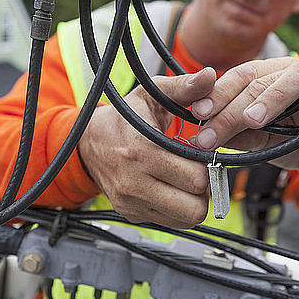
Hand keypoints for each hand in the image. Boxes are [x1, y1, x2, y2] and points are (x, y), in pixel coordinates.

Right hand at [77, 68, 216, 227]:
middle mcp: (134, 182)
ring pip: (186, 218)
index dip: (207, 165)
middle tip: (196, 168)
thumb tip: (209, 76)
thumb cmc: (125, 118)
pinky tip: (171, 188)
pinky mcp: (131, 214)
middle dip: (203, 187)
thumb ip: (183, 87)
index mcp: (142, 151)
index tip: (200, 152)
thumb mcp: (151, 94)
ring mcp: (131, 202)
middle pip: (194, 205)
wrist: (89, 141)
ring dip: (193, 201)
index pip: (196, 177)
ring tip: (185, 179)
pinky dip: (178, 209)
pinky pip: (171, 223)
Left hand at [190, 54, 298, 181]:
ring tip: (251, 120)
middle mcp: (293, 75)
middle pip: (259, 81)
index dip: (217, 93)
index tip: (198, 114)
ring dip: (272, 98)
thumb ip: (236, 133)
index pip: (238, 79)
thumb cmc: (291, 143)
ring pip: (296, 79)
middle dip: (231, 108)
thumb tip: (204, 133)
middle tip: (210, 133)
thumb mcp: (258, 142)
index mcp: (268, 79)